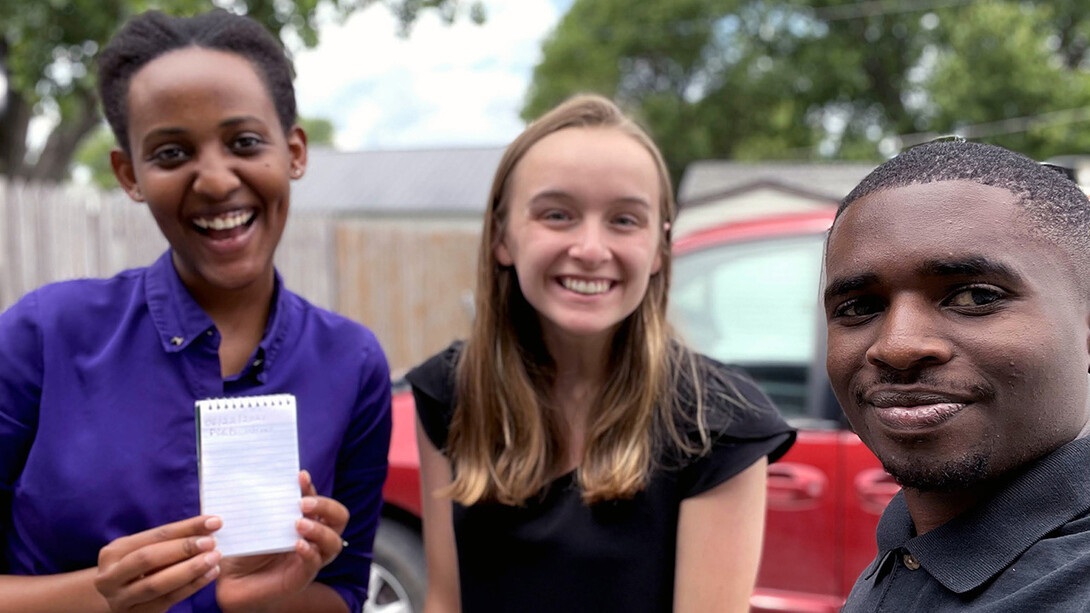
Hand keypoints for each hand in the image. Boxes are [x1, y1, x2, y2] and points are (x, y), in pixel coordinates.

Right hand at [94, 515, 222, 612]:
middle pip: (148, 559)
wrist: (119, 600)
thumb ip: (171, 540)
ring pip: (156, 583)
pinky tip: (208, 575)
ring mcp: (120, 600)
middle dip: (183, 549)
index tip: (213, 522)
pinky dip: (190, 587)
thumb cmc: (138, 569)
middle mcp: (110, 577)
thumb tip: (208, 526)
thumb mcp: (144, 551)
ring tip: (213, 558)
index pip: (154, 536)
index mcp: (113, 553)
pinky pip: (166, 600)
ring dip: (189, 569)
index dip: (186, 527)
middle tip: (211, 542)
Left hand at [216, 471, 348, 612]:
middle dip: (326, 506)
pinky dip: (309, 553)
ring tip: (299, 524)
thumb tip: (252, 480)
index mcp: (305, 520)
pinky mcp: (301, 577)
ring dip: (320, 530)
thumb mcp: (253, 523)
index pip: (317, 499)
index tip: (300, 476)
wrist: (232, 581)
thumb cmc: (245, 549)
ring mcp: (310, 557)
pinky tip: (298, 545)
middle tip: (303, 504)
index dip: (311, 488)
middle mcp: (313, 538)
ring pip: (334, 543)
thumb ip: (259, 506)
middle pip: (338, 518)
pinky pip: (315, 564)